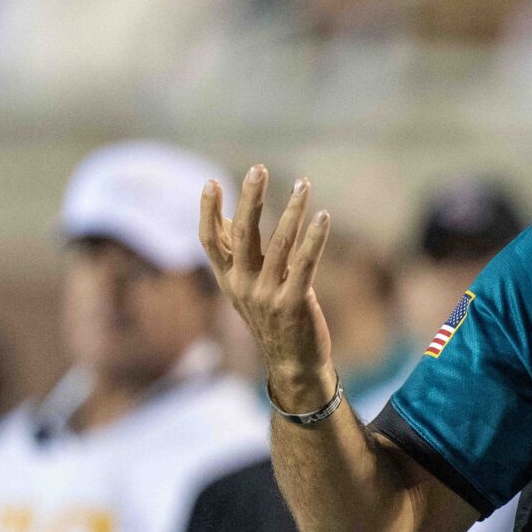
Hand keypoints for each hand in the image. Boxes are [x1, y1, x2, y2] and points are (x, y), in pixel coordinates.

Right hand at [198, 165, 335, 411]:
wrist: (293, 363)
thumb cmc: (272, 317)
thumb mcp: (246, 288)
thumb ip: (238, 255)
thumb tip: (229, 216)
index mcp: (228, 279)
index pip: (209, 240)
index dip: (207, 212)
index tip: (211, 183)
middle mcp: (242, 285)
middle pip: (243, 233)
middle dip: (250, 198)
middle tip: (259, 168)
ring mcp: (267, 295)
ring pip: (279, 243)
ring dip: (293, 210)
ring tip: (304, 184)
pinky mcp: (294, 303)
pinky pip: (305, 263)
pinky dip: (314, 238)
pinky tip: (323, 217)